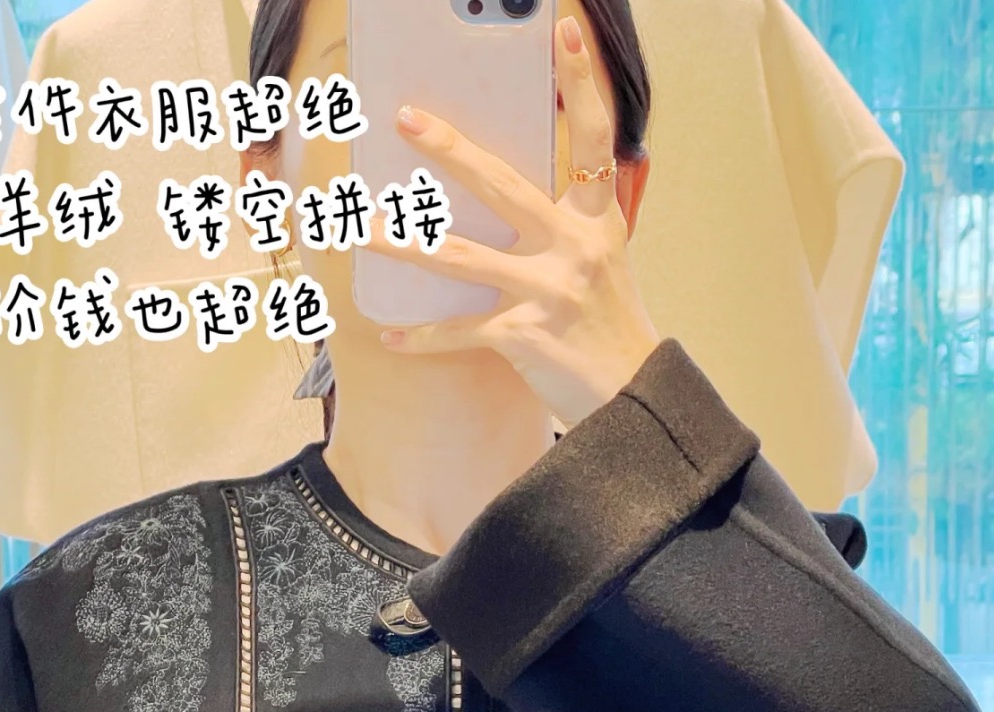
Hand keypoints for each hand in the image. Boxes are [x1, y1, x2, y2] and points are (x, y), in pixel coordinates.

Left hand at [363, 12, 661, 428]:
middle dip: (450, 150)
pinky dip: (423, 338)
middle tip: (407, 119)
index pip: (592, 136)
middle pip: (503, 184)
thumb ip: (568, 221)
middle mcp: (573, 247)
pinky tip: (389, 337)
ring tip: (362, 225)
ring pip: (460, 257)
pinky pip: (460, 332)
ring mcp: (547, 291)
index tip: (565, 28)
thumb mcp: (602, 261)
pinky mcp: (523, 336)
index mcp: (596, 220)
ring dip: (405, 242)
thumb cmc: (609, 326)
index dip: (582, 80)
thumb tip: (517, 186)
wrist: (632, 394)